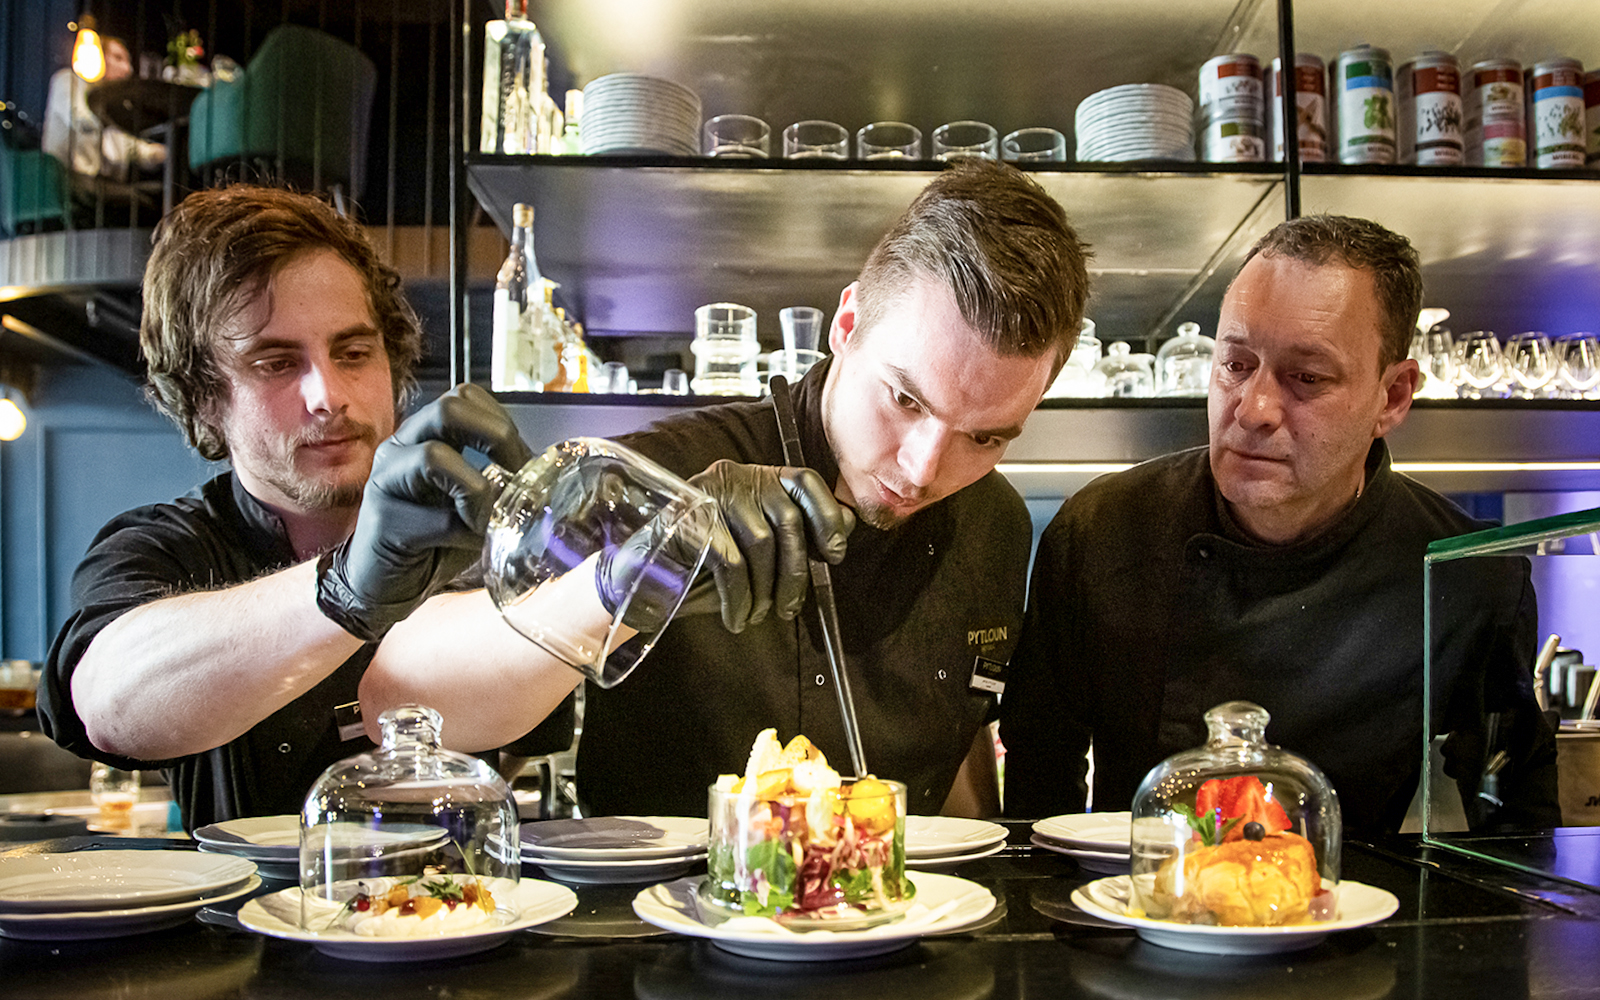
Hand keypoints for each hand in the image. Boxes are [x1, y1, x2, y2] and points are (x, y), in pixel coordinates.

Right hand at [316, 384, 532, 640]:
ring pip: (433, 455)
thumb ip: (500, 480)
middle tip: (514, 476)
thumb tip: (543, 474)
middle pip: (447, 408)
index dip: (501, 421)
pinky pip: (436, 517)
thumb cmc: (434, 541)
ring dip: (476, 490)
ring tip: (485, 519)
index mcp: (423, 435)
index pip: (464, 396)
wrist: (385, 586)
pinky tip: (467, 544)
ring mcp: (385, 480)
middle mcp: (400, 447)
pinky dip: (464, 532)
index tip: (523, 460)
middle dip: (495, 437)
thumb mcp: (472, 502)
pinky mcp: (383, 520)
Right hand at [644, 461, 852, 633]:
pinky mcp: (689, 520)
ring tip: (758, 613)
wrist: (646, 575)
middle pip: (787, 520)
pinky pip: (730, 563)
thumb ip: (802, 533)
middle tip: (789, 608)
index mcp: (759, 477)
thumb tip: (846, 527)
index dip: (827, 517)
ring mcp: (710, 495)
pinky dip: (739, 597)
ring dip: (765, 589)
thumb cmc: (709, 564)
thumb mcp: (762, 547)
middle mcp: (736, 477)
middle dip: (795, 572)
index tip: (834, 555)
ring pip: (760, 543)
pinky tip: (736, 617)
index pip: (806, 481)